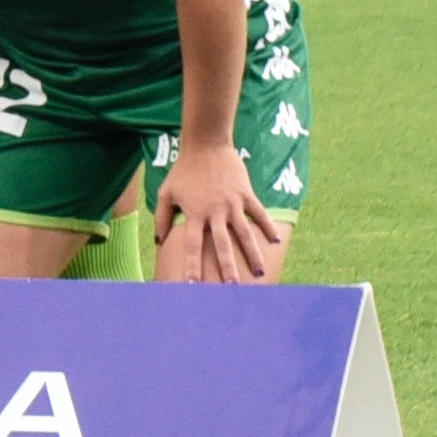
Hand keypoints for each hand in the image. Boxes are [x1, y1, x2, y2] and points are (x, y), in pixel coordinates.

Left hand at [152, 142, 282, 283]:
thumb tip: (160, 241)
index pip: (193, 246)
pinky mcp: (246, 194)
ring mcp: (233, 204)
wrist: (205, 146)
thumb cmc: (183, 171)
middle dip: (227, 269)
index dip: (192, 266)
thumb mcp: (166, 193)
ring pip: (244, 234)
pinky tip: (276, 241)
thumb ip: (163, 219)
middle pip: (222, 246)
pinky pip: (259, 214)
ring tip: (258, 273)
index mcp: (194, 214)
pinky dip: (267, 227)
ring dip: (252, 255)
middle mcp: (215, 212)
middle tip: (232, 289)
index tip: (193, 285)